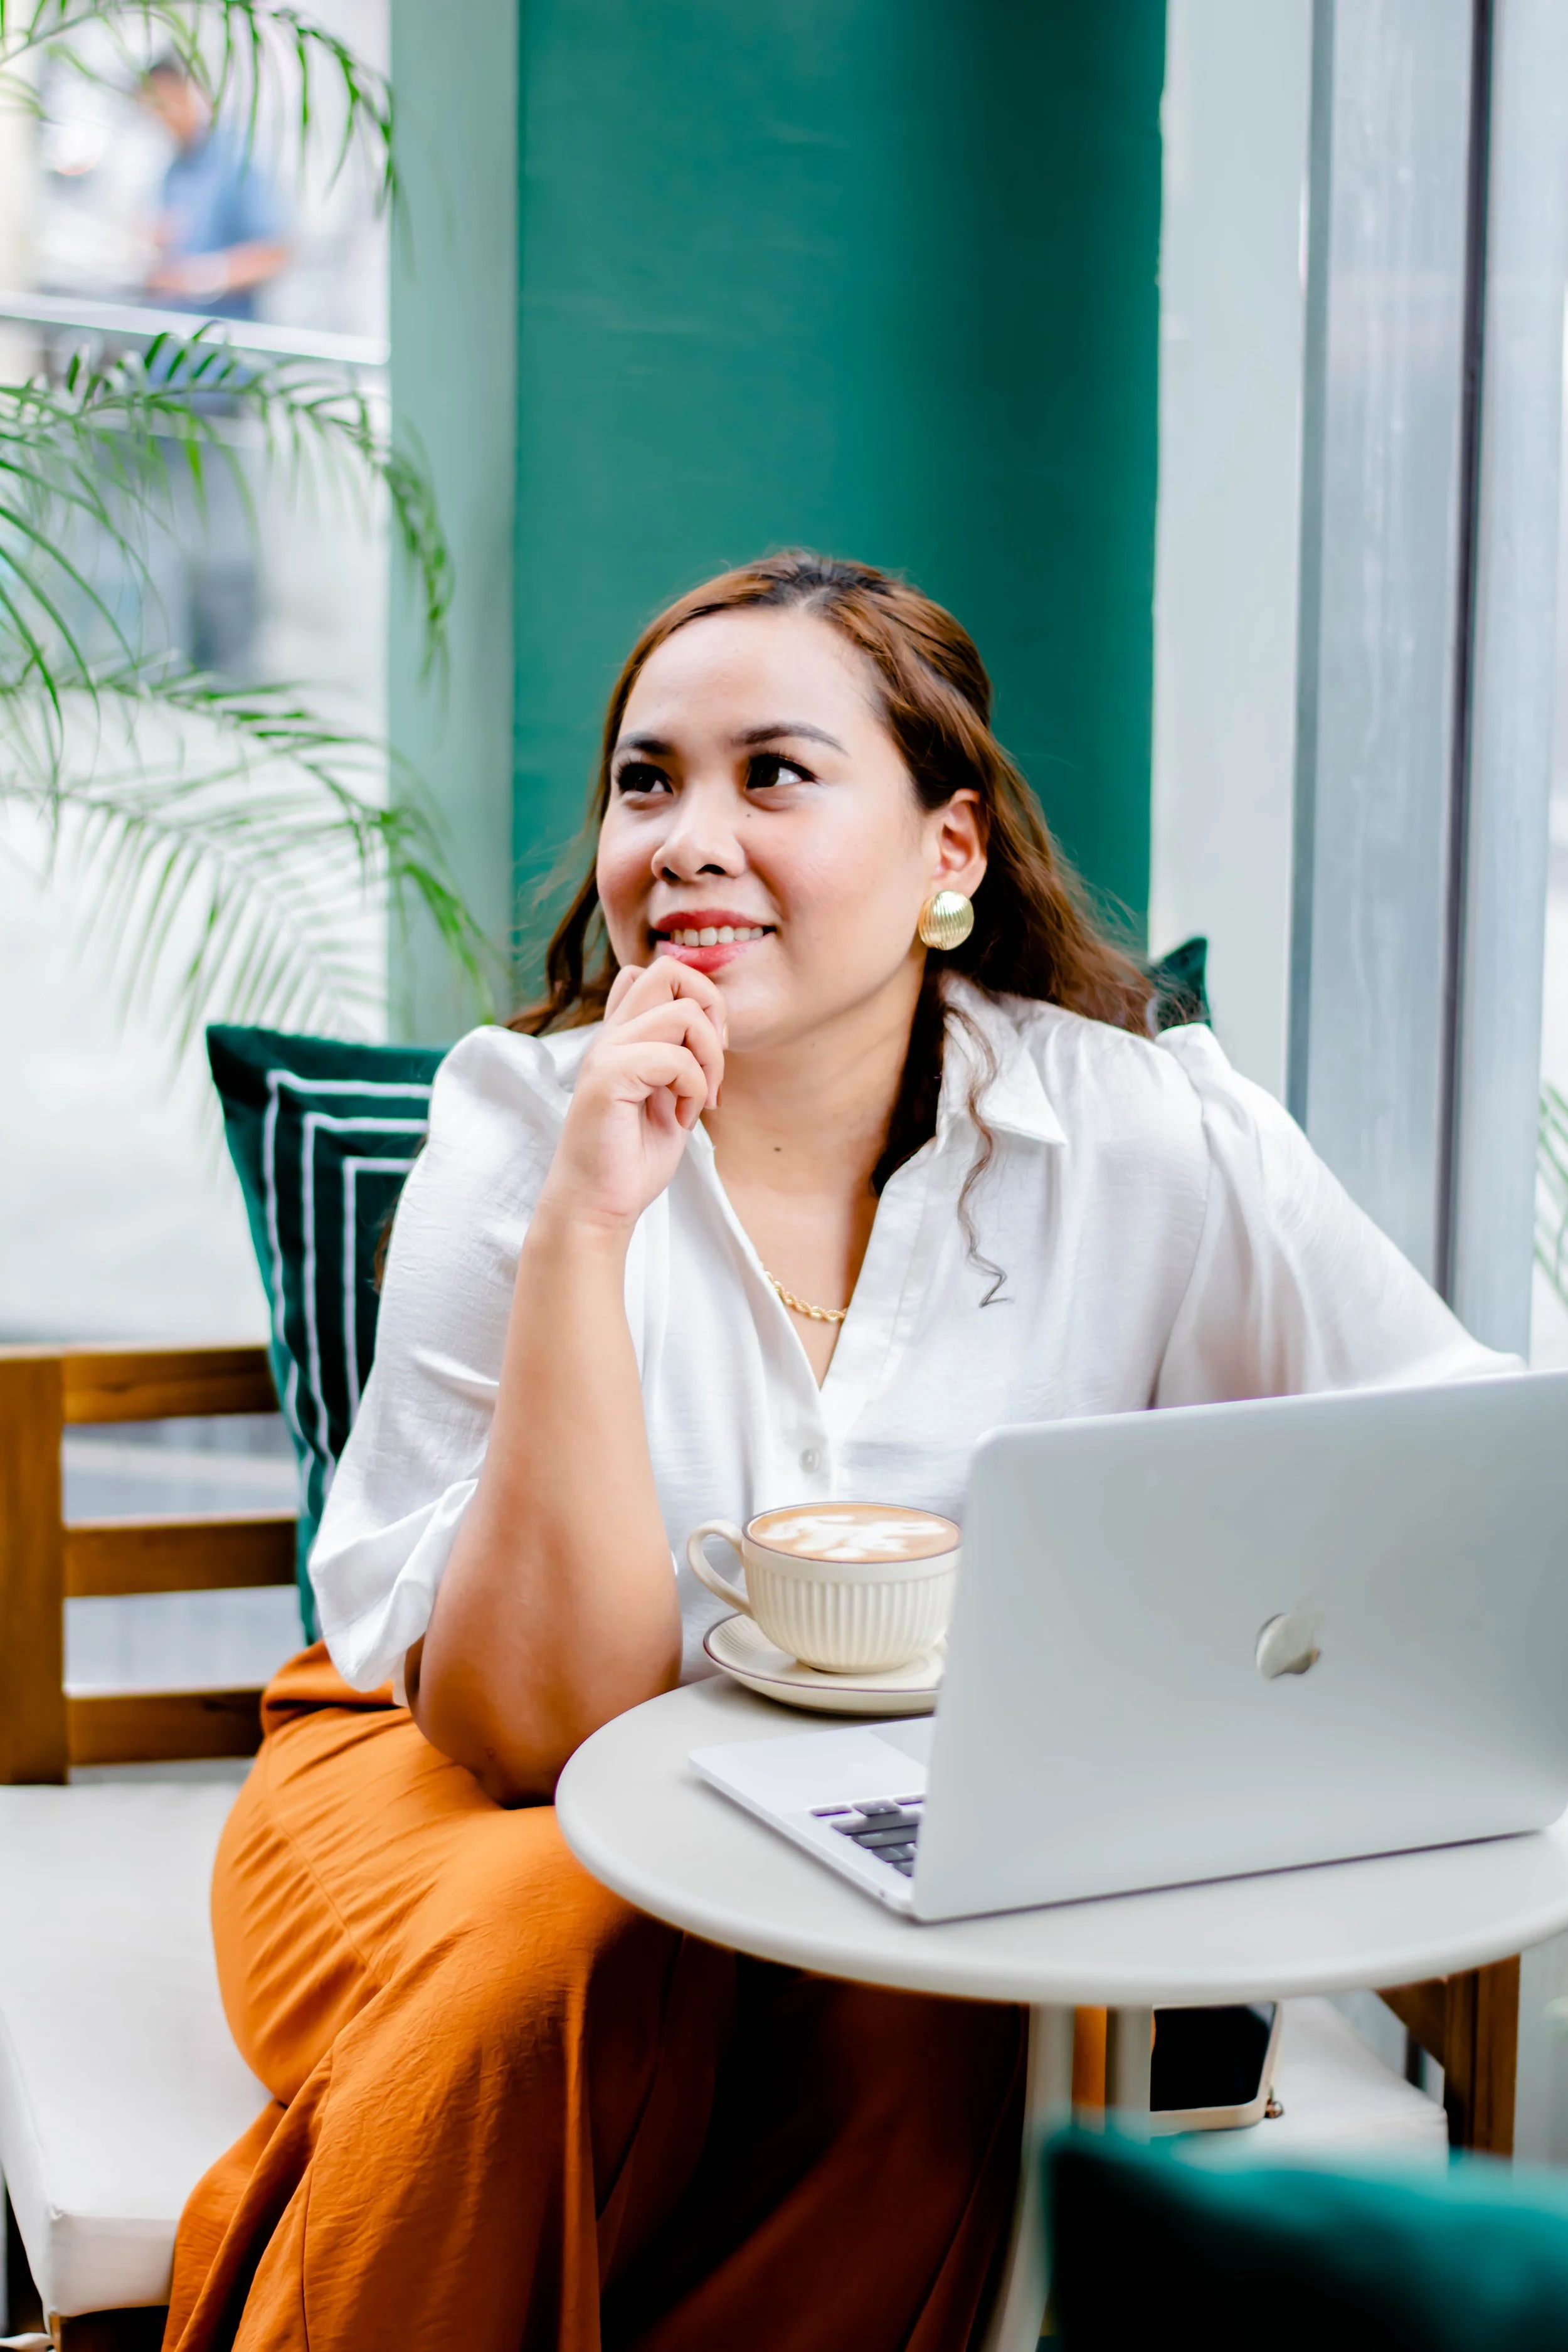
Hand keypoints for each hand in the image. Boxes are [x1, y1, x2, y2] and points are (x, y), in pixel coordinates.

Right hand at [535, 961, 725, 1234]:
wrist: (596, 1207)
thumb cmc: (630, 1159)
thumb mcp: (668, 1097)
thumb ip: (681, 1058)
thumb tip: (712, 1026)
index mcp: (622, 1035)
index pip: (653, 972)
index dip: (697, 1000)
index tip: (706, 1056)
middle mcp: (611, 1034)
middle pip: (669, 969)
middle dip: (713, 1011)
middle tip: (713, 1067)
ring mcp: (605, 1053)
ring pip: (684, 1011)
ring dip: (709, 1059)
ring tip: (699, 1100)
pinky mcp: (606, 1079)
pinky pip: (675, 1058)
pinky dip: (694, 1089)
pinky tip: (682, 1120)